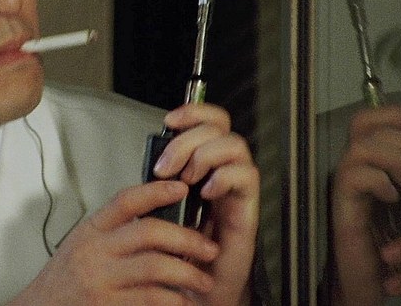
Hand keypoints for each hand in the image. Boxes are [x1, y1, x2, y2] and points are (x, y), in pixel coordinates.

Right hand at [11, 181, 221, 304]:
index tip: (182, 187)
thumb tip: (158, 216)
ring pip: (155, 268)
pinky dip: (173, 301)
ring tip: (204, 281)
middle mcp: (94, 252)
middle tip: (209, 248)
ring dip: (187, 275)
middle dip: (186, 239)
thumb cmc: (65, 280)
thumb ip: (113, 232)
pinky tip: (184, 303)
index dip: (156, 190)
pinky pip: (150, 300)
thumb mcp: (82, 245)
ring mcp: (101, 280)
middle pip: (148, 232)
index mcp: (91, 231)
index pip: (125, 200)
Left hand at [153, 102, 259, 304]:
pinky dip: (223, 177)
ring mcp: (236, 188)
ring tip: (188, 179)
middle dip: (190, 138)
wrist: (195, 288)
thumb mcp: (162, 205)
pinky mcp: (246, 208)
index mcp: (202, 165)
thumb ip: (163, 178)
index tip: (169, 120)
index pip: (208, 122)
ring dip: (205, 156)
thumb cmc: (179, 248)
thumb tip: (153, 156)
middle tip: (168, 165)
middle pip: (220, 126)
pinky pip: (247, 176)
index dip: (193, 111)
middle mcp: (222, 171)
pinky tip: (206, 192)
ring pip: (235, 145)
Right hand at [331, 105, 400, 303]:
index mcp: (368, 164)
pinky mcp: (341, 206)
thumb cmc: (395, 243)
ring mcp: (343, 186)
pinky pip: (354, 176)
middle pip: (365, 126)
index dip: (392, 113)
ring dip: (394, 159)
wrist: (374, 281)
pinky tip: (393, 199)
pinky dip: (380, 181)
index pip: (367, 119)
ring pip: (361, 147)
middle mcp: (351, 169)